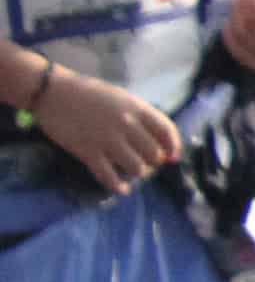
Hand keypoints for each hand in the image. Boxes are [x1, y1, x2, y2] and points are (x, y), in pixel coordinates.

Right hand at [26, 66, 178, 191]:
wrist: (53, 92)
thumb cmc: (88, 93)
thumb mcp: (121, 97)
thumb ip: (139, 115)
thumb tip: (157, 137)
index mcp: (136, 108)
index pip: (166, 131)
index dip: (173, 147)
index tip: (172, 157)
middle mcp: (126, 125)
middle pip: (154, 154)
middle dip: (153, 162)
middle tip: (146, 163)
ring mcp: (107, 140)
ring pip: (136, 168)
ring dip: (137, 173)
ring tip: (131, 172)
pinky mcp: (88, 152)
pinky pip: (109, 177)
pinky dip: (118, 186)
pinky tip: (121, 188)